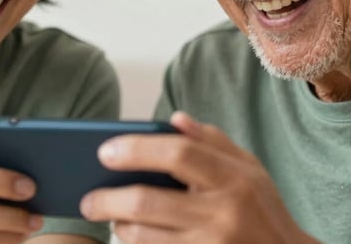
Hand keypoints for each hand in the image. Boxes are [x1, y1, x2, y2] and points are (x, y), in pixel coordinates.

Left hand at [80, 111, 317, 243]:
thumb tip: (174, 118)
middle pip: (148, 202)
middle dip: (108, 199)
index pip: (178, 153)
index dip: (137, 148)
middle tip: (88, 198)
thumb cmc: (262, 208)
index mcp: (233, 177)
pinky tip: (128, 234)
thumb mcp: (248, 167)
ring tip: (108, 215)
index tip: (105, 151)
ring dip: (118, 225)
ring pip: (144, 236)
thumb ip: (211, 140)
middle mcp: (223, 212)